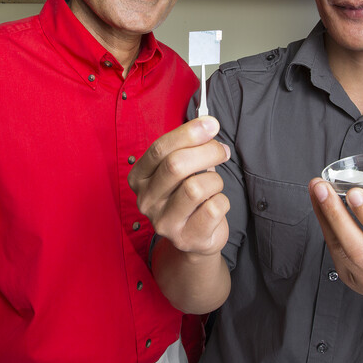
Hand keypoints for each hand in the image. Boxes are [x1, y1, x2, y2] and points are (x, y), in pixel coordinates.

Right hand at [128, 116, 230, 255]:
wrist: (194, 236)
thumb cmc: (187, 194)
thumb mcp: (181, 168)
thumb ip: (188, 146)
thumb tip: (208, 124)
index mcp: (140, 177)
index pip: (159, 149)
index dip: (188, 133)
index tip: (211, 124)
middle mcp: (146, 200)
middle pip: (176, 165)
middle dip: (207, 152)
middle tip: (222, 151)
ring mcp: (163, 222)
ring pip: (196, 188)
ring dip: (215, 181)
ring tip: (214, 185)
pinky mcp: (186, 238)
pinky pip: (213, 209)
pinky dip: (222, 201)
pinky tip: (215, 204)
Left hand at [310, 145, 362, 305]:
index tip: (355, 191)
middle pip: (362, 253)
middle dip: (339, 218)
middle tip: (323, 189)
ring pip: (343, 253)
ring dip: (326, 219)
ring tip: (317, 191)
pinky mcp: (352, 281)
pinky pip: (334, 252)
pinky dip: (325, 225)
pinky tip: (319, 204)